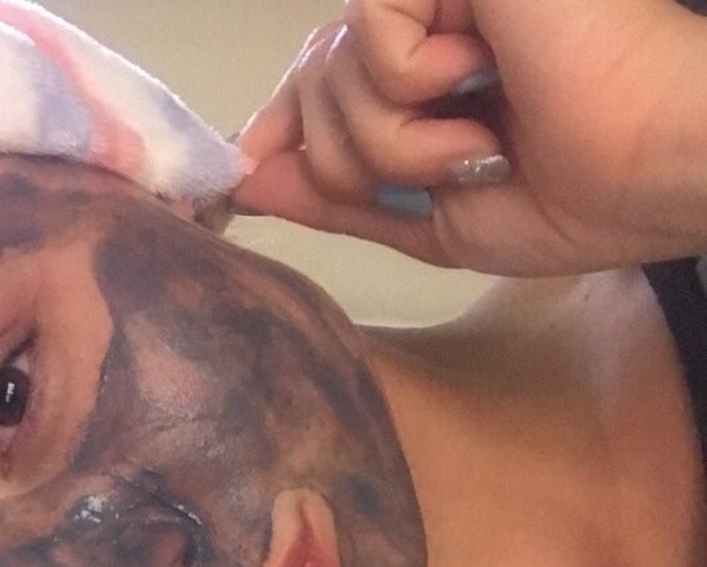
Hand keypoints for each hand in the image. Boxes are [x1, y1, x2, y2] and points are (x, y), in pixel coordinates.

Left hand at [235, 0, 706, 276]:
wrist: (649, 174)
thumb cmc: (569, 197)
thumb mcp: (427, 219)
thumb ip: (337, 196)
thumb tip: (249, 179)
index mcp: (422, 72)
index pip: (311, 84)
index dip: (276, 133)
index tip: (245, 177)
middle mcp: (423, 19)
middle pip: (308, 86)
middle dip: (351, 163)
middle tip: (448, 170)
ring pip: (332, 72)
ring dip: (399, 144)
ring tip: (483, 139)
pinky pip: (369, 37)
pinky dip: (417, 93)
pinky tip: (485, 86)